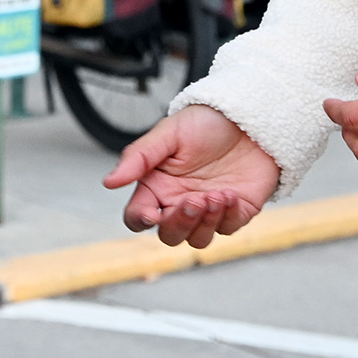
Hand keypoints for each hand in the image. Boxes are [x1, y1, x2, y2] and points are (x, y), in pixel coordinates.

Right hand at [104, 106, 278, 246]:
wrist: (248, 117)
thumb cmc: (205, 123)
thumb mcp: (169, 133)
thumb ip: (139, 157)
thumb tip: (109, 182)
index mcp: (157, 186)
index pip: (138, 216)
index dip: (141, 219)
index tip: (153, 213)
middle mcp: (179, 202)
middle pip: (169, 235)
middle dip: (180, 223)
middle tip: (194, 200)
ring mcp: (208, 211)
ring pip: (197, 240)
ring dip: (205, 223)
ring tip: (217, 194)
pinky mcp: (235, 212)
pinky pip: (227, 229)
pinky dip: (229, 216)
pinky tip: (232, 194)